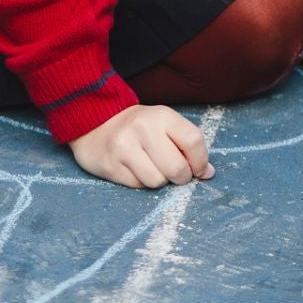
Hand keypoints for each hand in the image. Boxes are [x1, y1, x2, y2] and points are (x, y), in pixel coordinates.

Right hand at [68, 104, 214, 189]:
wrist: (94, 124)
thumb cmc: (139, 128)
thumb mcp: (164, 125)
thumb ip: (187, 145)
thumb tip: (208, 173)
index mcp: (162, 115)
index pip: (193, 141)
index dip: (200, 161)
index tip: (199, 169)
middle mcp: (142, 128)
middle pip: (176, 168)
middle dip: (181, 177)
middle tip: (176, 173)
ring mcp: (123, 147)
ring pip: (156, 181)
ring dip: (159, 181)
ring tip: (152, 168)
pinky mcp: (109, 165)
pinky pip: (137, 186)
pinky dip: (141, 183)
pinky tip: (135, 170)